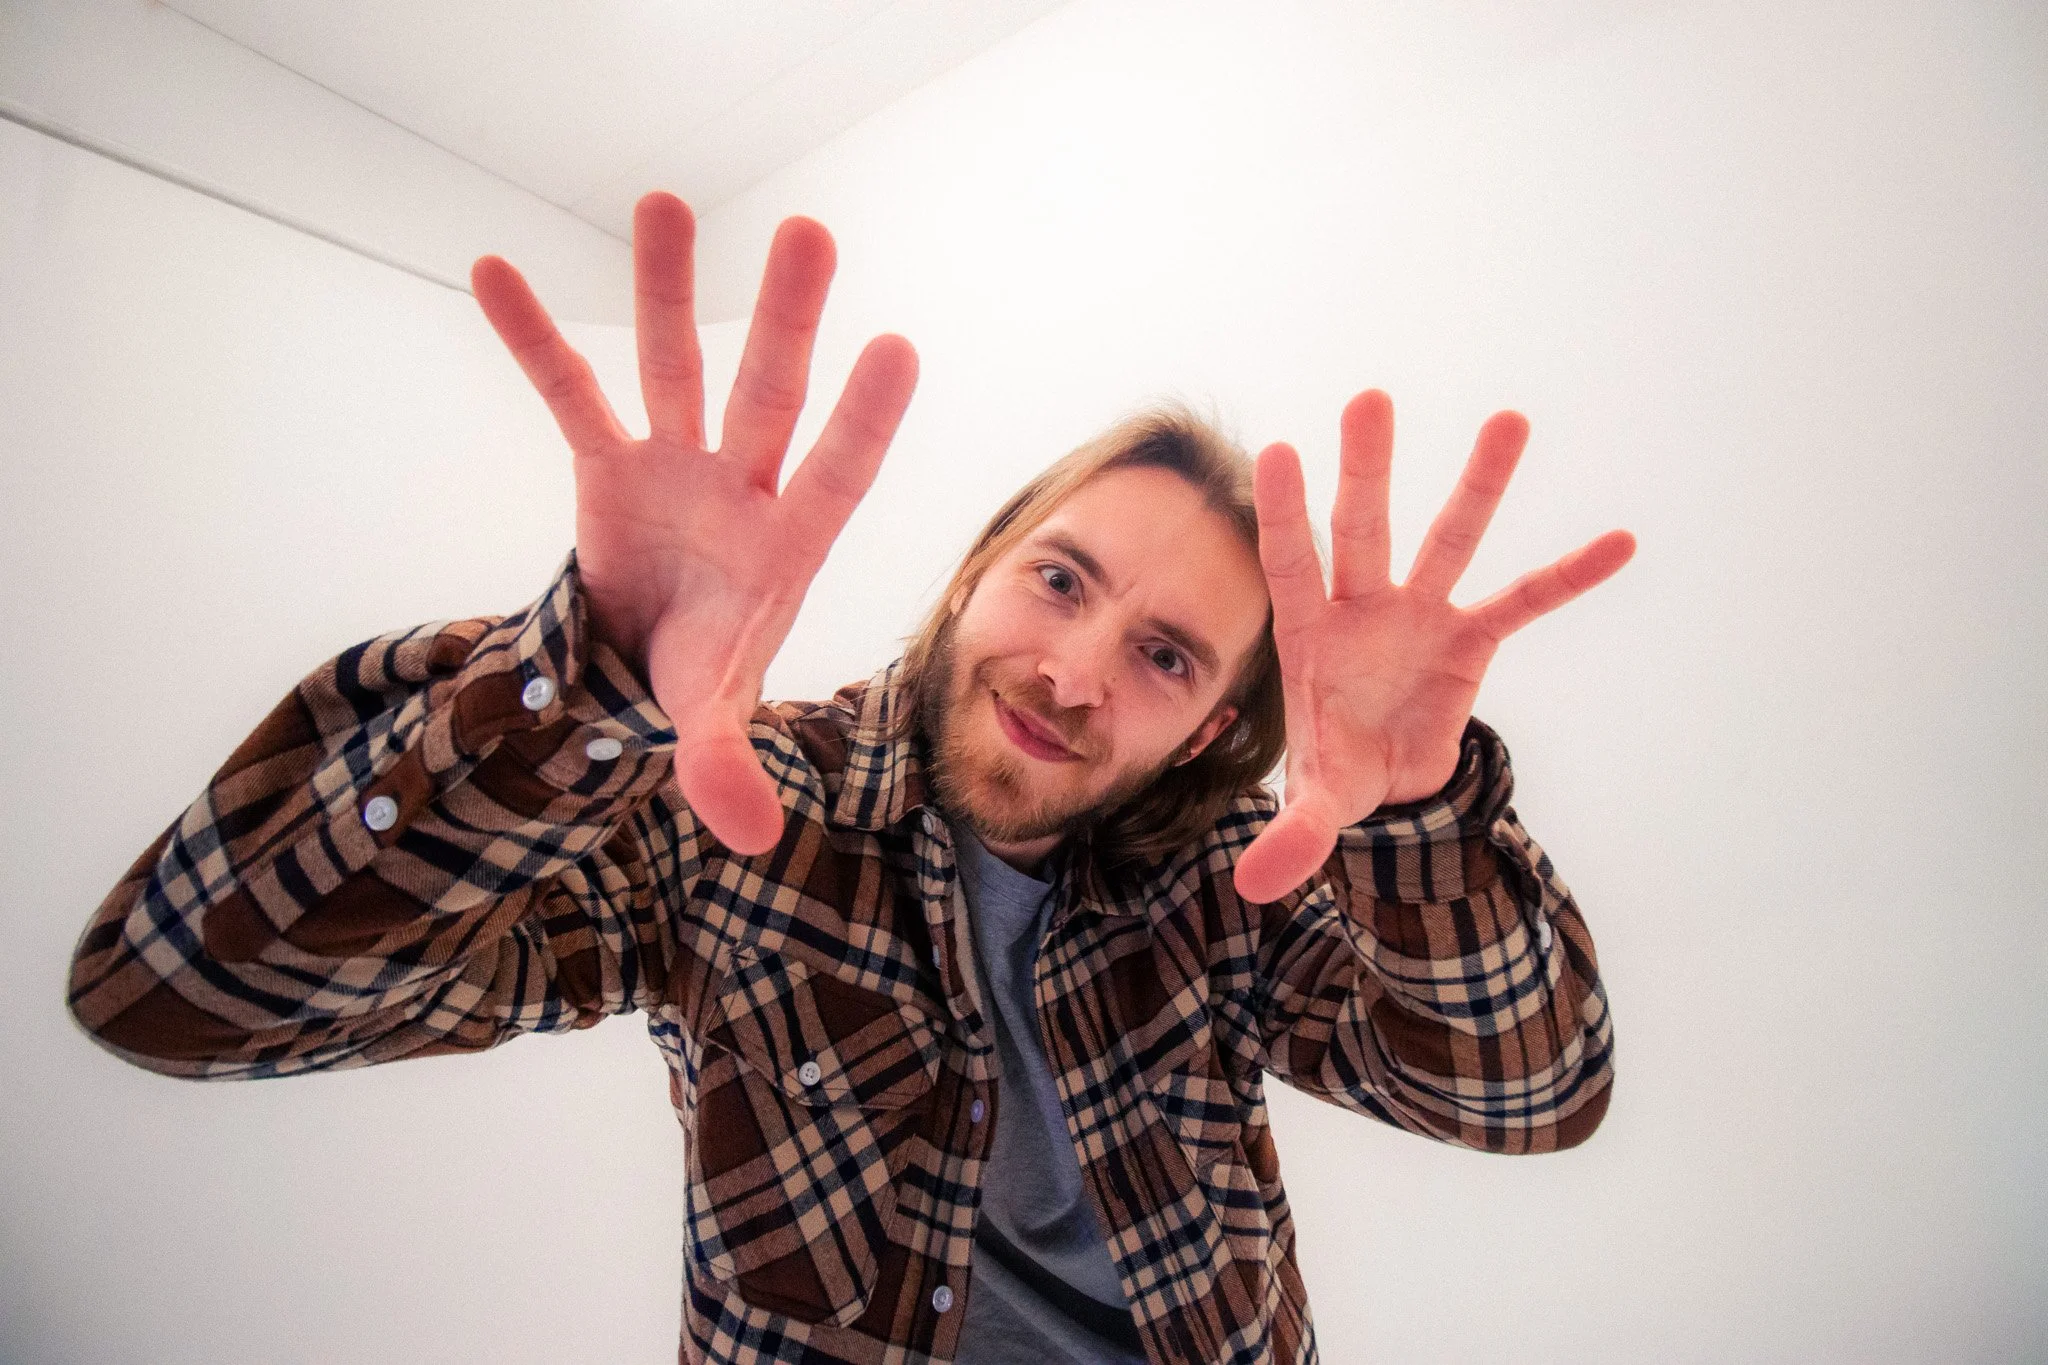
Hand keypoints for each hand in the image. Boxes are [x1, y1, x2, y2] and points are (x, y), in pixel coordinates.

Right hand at [470, 191, 918, 855]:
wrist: (643, 660)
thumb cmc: (701, 675)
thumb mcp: (708, 718)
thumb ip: (724, 765)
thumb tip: (753, 837)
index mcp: (787, 547)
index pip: (836, 476)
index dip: (865, 423)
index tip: (898, 348)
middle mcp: (741, 488)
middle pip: (769, 395)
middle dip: (786, 323)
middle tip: (810, 233)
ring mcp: (675, 466)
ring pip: (676, 365)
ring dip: (670, 291)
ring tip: (661, 200)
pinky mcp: (607, 465)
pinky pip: (571, 392)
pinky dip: (535, 339)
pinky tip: (491, 269)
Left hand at [1230, 390, 1634, 903]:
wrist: (1387, 785)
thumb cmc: (1336, 772)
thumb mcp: (1317, 805)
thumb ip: (1293, 836)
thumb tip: (1256, 888)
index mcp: (1311, 634)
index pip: (1291, 564)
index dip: (1285, 513)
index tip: (1273, 450)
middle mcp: (1364, 608)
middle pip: (1364, 530)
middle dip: (1367, 470)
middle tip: (1370, 398)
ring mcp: (1421, 615)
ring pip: (1450, 540)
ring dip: (1477, 484)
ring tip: (1507, 419)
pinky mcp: (1472, 639)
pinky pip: (1524, 600)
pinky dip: (1568, 574)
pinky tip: (1621, 541)